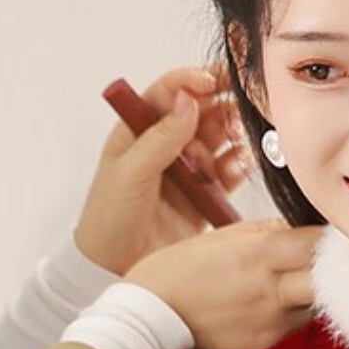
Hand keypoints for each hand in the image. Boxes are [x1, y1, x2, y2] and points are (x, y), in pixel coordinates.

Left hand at [74, 64, 248, 273]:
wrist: (114, 268)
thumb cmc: (109, 219)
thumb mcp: (130, 173)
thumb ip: (160, 138)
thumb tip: (187, 100)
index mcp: (139, 129)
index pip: (169, 92)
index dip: (191, 81)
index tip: (212, 80)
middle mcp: (166, 144)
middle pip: (201, 109)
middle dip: (221, 103)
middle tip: (239, 104)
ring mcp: (187, 169)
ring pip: (219, 137)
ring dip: (232, 132)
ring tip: (235, 138)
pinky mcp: (205, 194)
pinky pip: (229, 170)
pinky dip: (238, 163)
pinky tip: (236, 165)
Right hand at [129, 218, 320, 348]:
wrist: (146, 323)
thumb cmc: (175, 274)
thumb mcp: (218, 238)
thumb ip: (263, 233)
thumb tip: (294, 228)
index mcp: (261, 253)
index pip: (321, 243)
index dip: (336, 240)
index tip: (339, 238)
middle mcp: (273, 289)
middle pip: (332, 278)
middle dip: (338, 270)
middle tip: (338, 265)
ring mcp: (272, 323)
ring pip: (317, 305)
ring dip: (317, 295)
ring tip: (301, 287)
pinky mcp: (265, 347)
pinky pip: (296, 329)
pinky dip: (295, 318)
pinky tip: (276, 311)